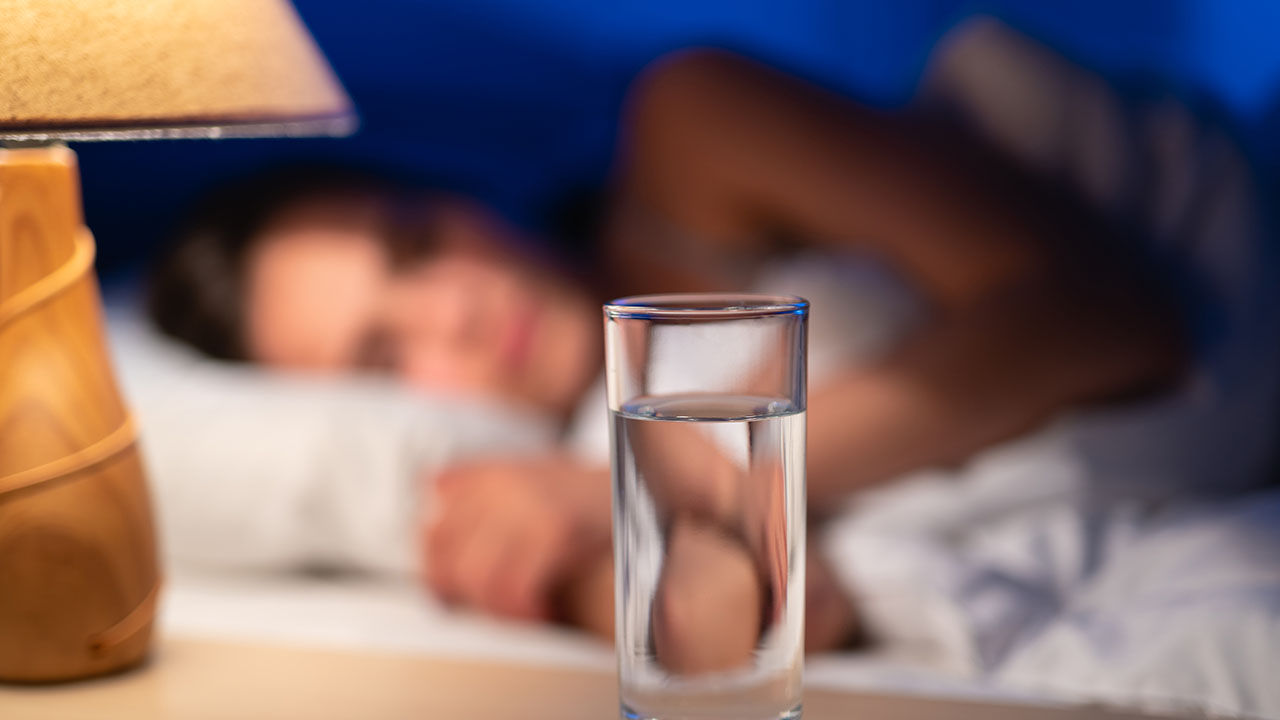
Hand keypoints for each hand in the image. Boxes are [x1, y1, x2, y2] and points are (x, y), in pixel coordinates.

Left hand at [422, 456, 609, 621]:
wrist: (643, 480)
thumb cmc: (582, 492)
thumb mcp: (524, 477)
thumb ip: (478, 494)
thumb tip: (432, 521)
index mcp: (486, 474)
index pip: (431, 532)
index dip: (436, 573)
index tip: (452, 594)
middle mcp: (499, 485)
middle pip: (447, 559)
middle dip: (464, 597)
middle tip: (491, 610)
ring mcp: (526, 504)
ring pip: (476, 577)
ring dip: (495, 610)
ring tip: (519, 615)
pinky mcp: (554, 528)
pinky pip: (516, 586)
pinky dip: (523, 610)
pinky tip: (541, 613)